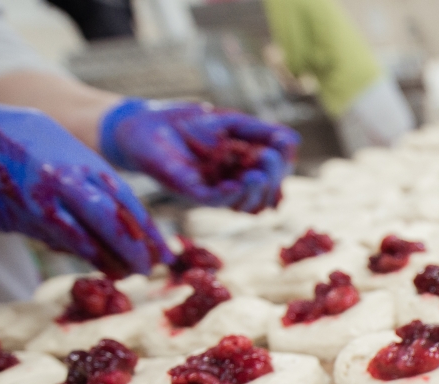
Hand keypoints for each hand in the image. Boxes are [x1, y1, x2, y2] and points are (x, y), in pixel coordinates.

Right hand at [0, 94, 167, 278]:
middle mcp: (56, 157)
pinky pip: (60, 230)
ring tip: (136, 271)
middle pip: (112, 200)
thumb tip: (86, 237)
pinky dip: (85, 251)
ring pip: (93, 218)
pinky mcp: (16, 202)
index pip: (112, 183)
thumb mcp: (22, 160)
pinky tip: (102, 267)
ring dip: (117, 248)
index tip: (159, 242)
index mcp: (60, 143)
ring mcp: (38, 178)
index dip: (138, 216)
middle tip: (159, 262)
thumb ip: (53, 193)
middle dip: (138, 235)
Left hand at [99, 99, 298, 213]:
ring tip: (257, 171)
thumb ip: (261, 131)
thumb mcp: (231, 122)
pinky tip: (239, 182)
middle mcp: (231, 186)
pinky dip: (230, 194)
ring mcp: (212, 192)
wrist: (144, 124)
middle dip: (272, 178)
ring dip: (256, 190)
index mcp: (243, 170)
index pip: (273, 178)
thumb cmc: (186, 123)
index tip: (283, 144)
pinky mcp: (189, 192)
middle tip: (269, 158)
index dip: (282, 165)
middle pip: (264, 196)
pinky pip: (215, 201)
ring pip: (244, 204)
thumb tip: (294, 141)